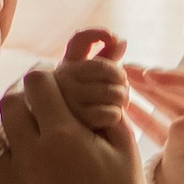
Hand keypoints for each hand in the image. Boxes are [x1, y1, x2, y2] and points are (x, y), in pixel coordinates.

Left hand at [0, 63, 183, 183]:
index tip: (48, 79)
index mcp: (65, 135)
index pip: (38, 83)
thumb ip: (97, 105)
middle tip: (29, 95)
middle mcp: (32, 157)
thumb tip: (73, 79)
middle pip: (10, 105)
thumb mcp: (122, 140)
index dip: (42, 74)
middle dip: (20, 93)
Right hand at [54, 24, 134, 150]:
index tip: (115, 38)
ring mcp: (63, 101)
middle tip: (121, 90)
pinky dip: (114, 116)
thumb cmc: (86, 112)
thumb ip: (107, 58)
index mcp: (68, 67)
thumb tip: (122, 40)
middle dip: (120, 78)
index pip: (79, 41)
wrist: (67, 149)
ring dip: (120, 99)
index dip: (97, 34)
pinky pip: (107, 113)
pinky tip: (107, 122)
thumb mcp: (95, 82)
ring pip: (110, 91)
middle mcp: (60, 79)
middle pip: (104, 67)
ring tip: (114, 107)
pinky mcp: (70, 123)